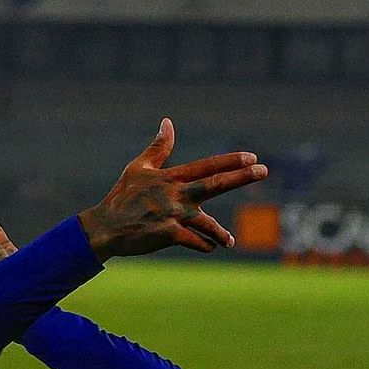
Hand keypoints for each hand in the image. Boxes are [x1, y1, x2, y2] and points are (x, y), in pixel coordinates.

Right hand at [78, 118, 267, 261]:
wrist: (105, 226)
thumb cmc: (122, 196)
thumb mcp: (138, 168)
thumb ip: (158, 148)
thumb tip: (168, 122)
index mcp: (170, 178)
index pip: (205, 167)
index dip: (229, 161)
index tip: (252, 157)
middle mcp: (175, 194)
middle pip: (214, 184)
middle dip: (240, 177)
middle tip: (263, 170)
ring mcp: (172, 215)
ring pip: (207, 222)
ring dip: (220, 232)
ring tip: (229, 241)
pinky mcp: (167, 234)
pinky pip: (194, 241)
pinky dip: (204, 244)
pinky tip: (209, 246)